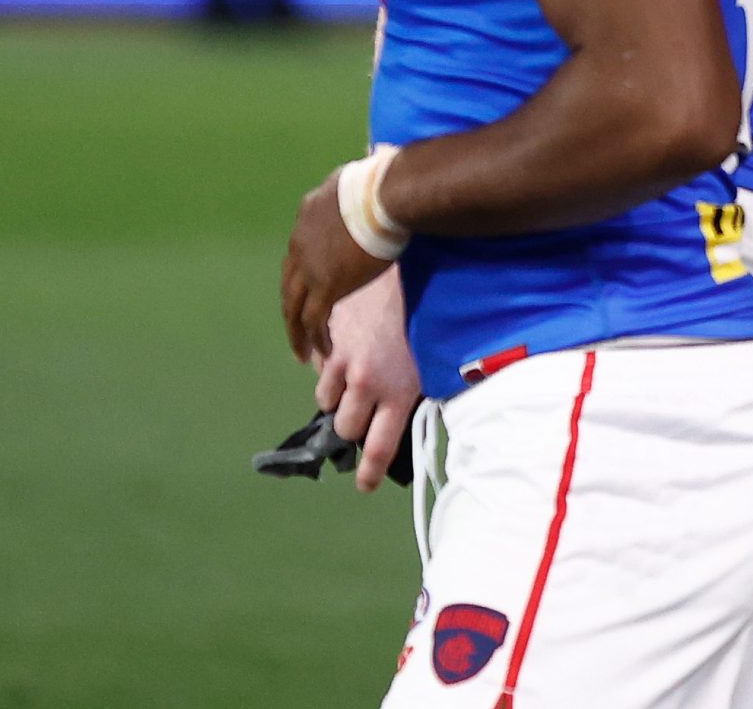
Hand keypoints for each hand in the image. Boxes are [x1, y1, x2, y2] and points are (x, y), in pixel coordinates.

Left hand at [281, 173, 392, 364]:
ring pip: (295, 308)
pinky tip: (325, 352)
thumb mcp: (358, 178)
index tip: (309, 288)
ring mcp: (311, 267)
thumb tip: (370, 168)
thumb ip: (353, 186)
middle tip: (296, 329)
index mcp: (307, 216)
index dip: (302, 273)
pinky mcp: (327, 286)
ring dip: (297, 333)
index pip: (298, 250)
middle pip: (288, 284)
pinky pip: (315, 320)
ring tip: (302, 353)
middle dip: (291, 309)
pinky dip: (317, 339)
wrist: (386, 196)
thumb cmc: (383, 182)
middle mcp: (300, 244)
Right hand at [313, 266, 418, 490]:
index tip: (364, 484)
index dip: (370, 473)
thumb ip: (415, 387)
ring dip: (336, 397)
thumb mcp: (433, 357)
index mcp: (399, 392)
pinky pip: (319, 364)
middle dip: (352, 427)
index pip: (380, 447)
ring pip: (325, 399)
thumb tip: (406, 410)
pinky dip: (328, 365)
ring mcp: (344, 360)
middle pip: (345, 428)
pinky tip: (343, 353)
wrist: (408, 267)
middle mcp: (367, 383)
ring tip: (351, 383)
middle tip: (360, 418)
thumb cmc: (433, 312)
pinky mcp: (329, 338)